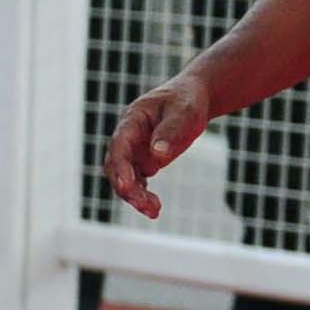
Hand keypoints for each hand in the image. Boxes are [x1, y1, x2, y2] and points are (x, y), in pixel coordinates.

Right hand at [103, 67, 217, 214]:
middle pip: (116, 166)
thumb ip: (171, 131)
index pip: (119, 146)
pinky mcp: (144, 161)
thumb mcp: (184, 111)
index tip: (125, 186)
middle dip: (127, 188)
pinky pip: (138, 182)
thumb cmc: (187, 101)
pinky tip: (155, 209)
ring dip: (135, 196)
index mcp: (132, 120)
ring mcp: (134, 150)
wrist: (193, 98)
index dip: (120, 167)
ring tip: (154, 211)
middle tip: (146, 206)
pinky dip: (144, 195)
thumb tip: (157, 156)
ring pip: (125, 178)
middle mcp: (128, 137)